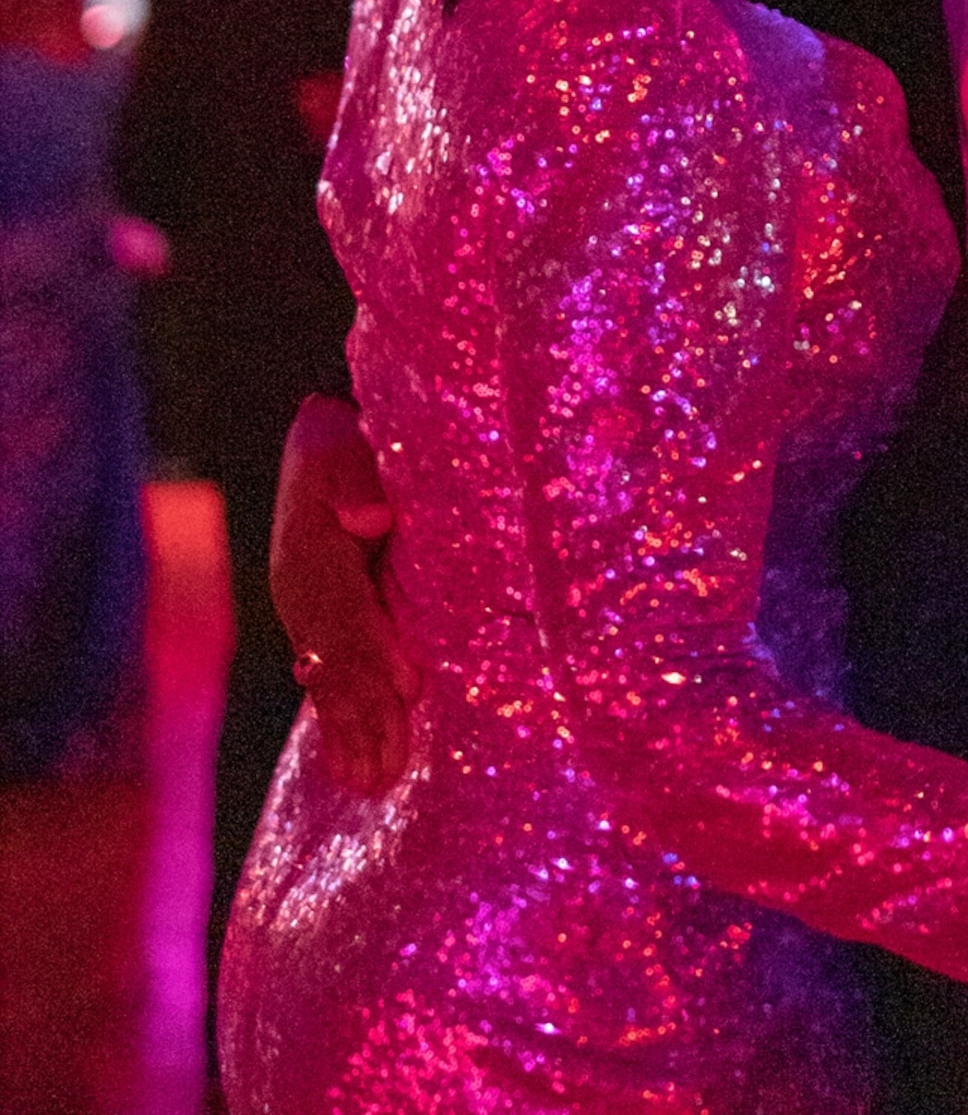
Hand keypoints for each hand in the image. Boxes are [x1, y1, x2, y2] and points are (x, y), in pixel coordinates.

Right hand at [269, 393, 419, 790]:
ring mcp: (302, 615)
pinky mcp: (314, 628)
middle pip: (337, 659)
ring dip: (352, 734)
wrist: (319, 439)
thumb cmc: (340, 438)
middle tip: (390, 771)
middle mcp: (298, 591)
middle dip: (365, 714)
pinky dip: (337, 726)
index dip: (379, 647)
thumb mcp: (338, 442)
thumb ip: (353, 477)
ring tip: (374, 785)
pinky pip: (323, 682)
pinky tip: (350, 767)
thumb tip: (371, 519)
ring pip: (330, 680)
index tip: (411, 686)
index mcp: (307, 549)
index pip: (347, 608)